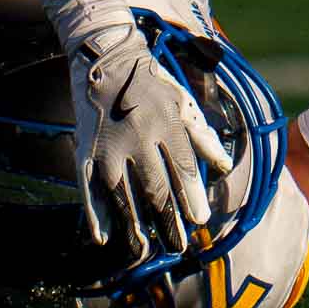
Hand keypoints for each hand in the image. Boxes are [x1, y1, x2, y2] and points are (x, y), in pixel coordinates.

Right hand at [71, 24, 230, 258]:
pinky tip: (104, 237)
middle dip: (168, 221)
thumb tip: (223, 166)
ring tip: (144, 250)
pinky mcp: (86, 150)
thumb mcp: (182, 102)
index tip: (200, 219)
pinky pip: (90, 188)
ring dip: (135, 227)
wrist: (106, 58)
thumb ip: (203, 136)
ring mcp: (109, 146)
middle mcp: (138, 137)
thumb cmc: (151, 83)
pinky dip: (96, 214)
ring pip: (124, 195)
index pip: (183, 169)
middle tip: (178, 245)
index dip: (192, 197)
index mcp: (166, 123)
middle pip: (156, 189)